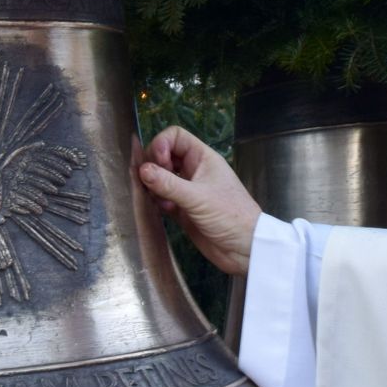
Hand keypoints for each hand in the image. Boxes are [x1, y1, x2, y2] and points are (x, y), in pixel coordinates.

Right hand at [137, 126, 260, 275]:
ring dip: (154, 185)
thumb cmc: (229, 216)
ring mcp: (187, 190)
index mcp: (203, 158)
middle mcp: (194, 170)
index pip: (175, 137)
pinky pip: (163, 198)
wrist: (243, 248)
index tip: (159, 163)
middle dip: (154, 166)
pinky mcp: (182, 210)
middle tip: (152, 182)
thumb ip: (168, 184)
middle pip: (164, 156)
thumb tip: (142, 170)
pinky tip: (163, 210)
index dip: (161, 145)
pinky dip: (158, 201)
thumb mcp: (197, 198)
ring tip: (157, 198)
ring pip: (161, 178)